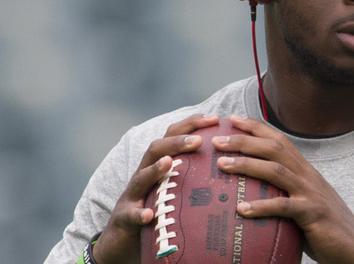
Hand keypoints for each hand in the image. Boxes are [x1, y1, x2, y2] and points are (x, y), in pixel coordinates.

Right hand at [92, 114, 219, 263]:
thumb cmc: (155, 207)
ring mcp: (132, 195)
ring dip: (155, 169)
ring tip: (169, 163)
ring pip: (141, 178)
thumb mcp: (173, 186)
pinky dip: (139, 214)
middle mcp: (143, 174)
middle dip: (176, 142)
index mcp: (158, 163)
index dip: (192, 124)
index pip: (172, 135)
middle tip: (198, 140)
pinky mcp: (124, 218)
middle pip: (156, 149)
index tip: (214, 118)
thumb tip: (231, 163)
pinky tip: (149, 215)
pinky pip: (131, 215)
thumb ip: (194, 173)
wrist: (122, 236)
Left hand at [213, 115, 353, 263]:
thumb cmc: (325, 225)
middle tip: (217, 139)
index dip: (256, 127)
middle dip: (244, 140)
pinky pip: (283, 207)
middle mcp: (307, 175)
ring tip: (222, 165)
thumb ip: (283, 193)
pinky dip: (261, 206)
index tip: (233, 118)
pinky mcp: (312, 213)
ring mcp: (310, 193)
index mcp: (304, 169)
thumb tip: (252, 195)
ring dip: (247, 164)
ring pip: (276, 170)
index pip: (279, 139)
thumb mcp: (303, 201)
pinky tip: (241, 209)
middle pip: (274, 148)